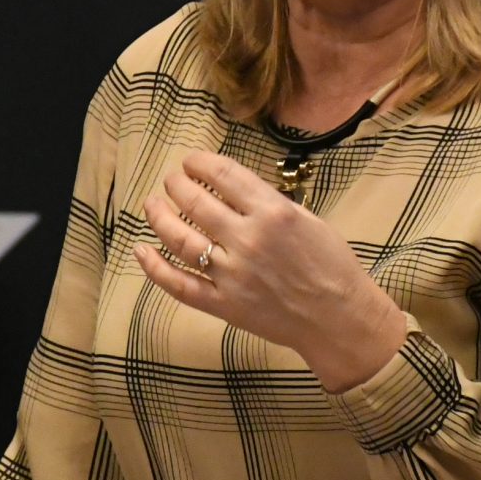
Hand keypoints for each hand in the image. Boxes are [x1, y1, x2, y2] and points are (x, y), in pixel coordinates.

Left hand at [133, 149, 410, 393]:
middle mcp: (247, 240)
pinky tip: (141, 250)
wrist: (339, 319)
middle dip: (177, 184)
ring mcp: (231, 275)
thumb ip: (269, 203)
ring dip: (159, 216)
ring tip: (152, 203)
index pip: (223, 175)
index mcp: (273, 213)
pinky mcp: (222, 305)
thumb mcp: (309, 219)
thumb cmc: (332, 266)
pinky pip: (179, 285)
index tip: (191, 161)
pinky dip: (154, 268)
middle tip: (172, 179)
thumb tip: (232, 188)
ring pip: (179, 239)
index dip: (200, 163)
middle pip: (195, 202)